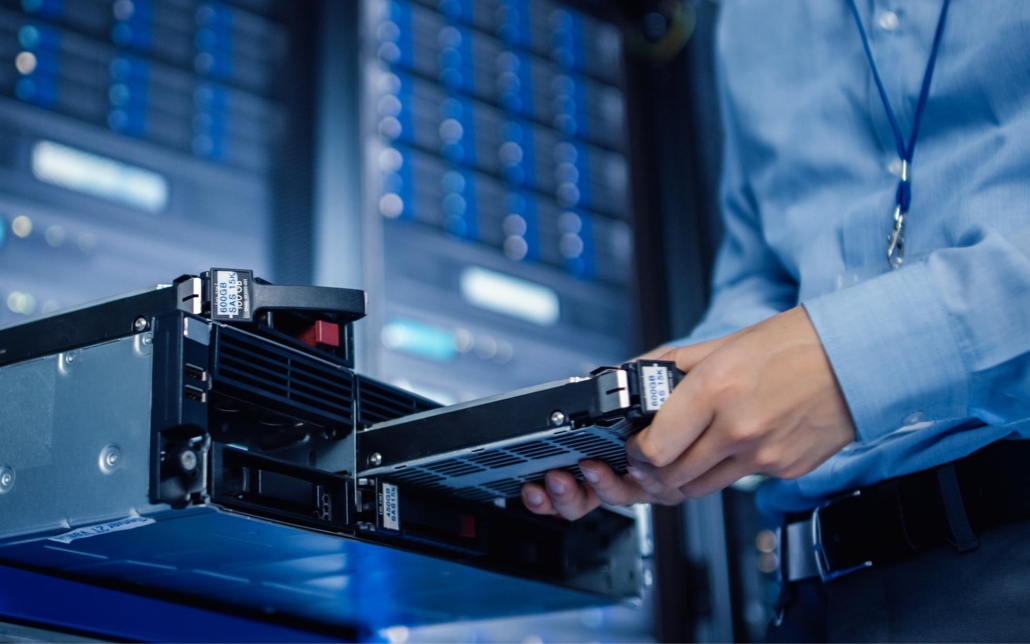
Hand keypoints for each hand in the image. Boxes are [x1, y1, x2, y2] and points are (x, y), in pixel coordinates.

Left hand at [522, 306, 855, 518]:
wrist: (857, 358)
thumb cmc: (795, 344)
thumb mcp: (723, 344)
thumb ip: (674, 366)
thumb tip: (637, 375)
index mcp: (716, 390)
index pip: (655, 448)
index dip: (636, 451)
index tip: (634, 442)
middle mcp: (738, 429)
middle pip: (672, 476)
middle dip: (653, 469)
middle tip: (651, 454)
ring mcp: (764, 456)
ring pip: (702, 488)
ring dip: (684, 477)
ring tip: (685, 453)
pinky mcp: (786, 470)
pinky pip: (742, 481)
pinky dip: (728, 469)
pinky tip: (733, 445)